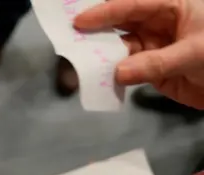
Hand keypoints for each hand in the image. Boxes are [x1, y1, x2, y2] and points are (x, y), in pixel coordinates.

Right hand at [74, 0, 203, 108]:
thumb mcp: (195, 53)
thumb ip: (155, 63)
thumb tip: (118, 73)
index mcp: (172, 6)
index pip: (133, 5)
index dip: (105, 12)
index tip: (80, 22)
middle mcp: (159, 24)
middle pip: (121, 23)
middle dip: (96, 31)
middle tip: (69, 39)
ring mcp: (155, 48)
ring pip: (120, 49)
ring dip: (101, 57)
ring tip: (79, 64)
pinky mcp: (153, 71)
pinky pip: (127, 72)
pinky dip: (112, 78)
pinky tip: (98, 80)